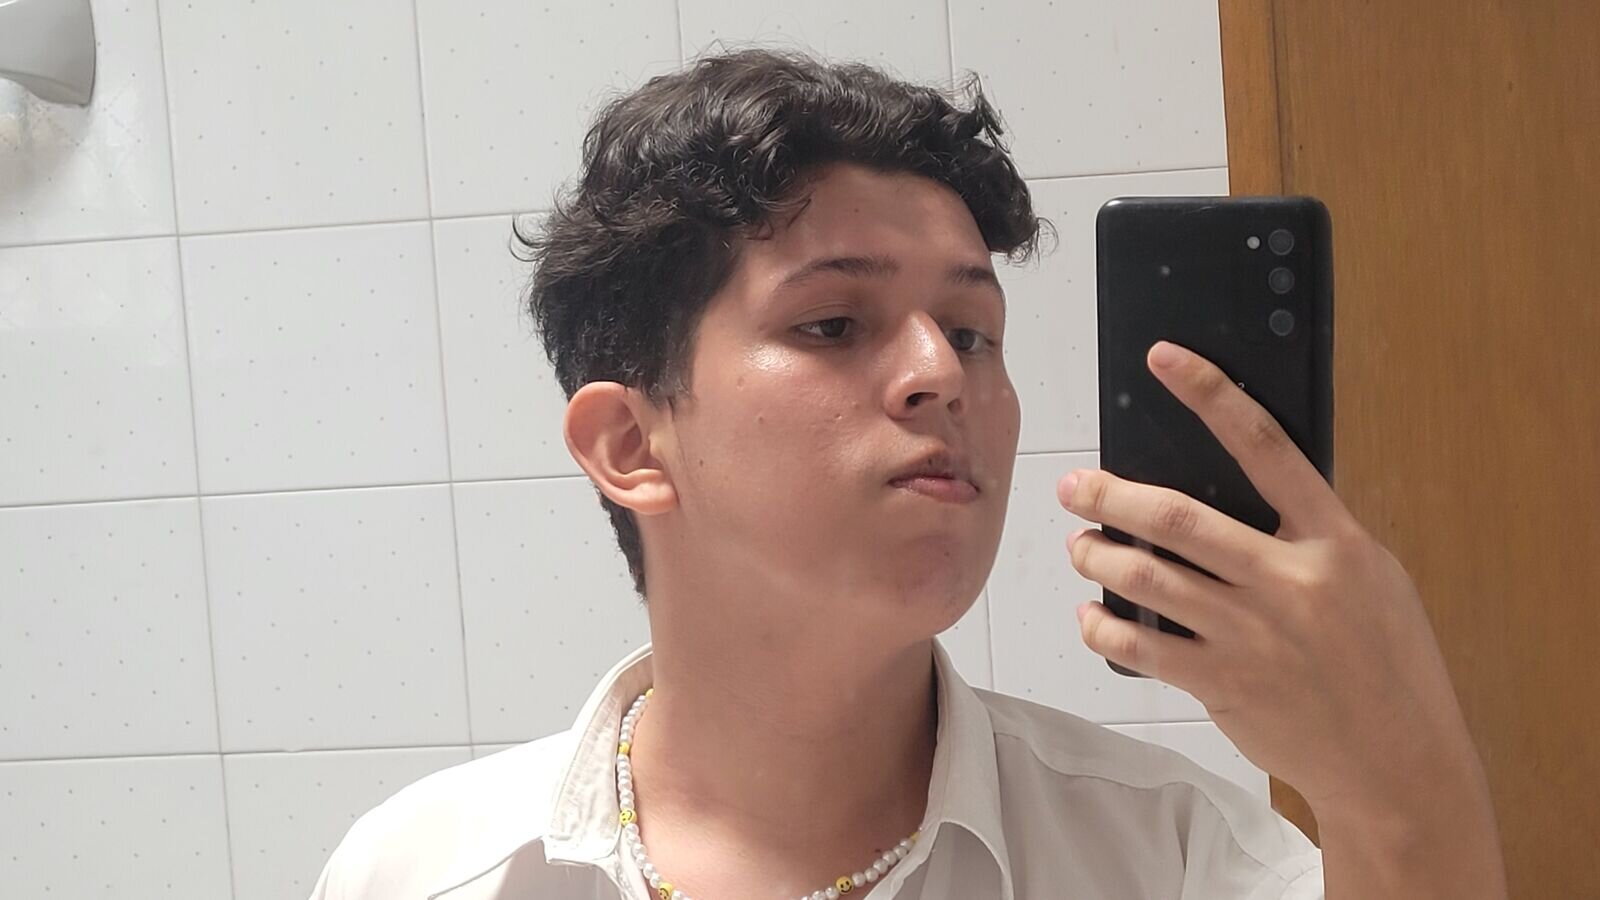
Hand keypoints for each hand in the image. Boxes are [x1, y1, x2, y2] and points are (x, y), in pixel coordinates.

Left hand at [1059, 340, 1480, 812]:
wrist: (1399, 762)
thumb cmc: (1387, 661)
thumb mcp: (1371, 579)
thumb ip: (1310, 535)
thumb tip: (1239, 495)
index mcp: (1333, 541)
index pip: (1266, 447)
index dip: (1211, 395)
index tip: (1165, 359)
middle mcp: (1289, 580)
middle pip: (1177, 519)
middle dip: (1110, 496)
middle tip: (1073, 487)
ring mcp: (1252, 635)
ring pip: (1146, 578)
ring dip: (1096, 557)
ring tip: (1080, 548)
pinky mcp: (1223, 684)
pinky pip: (1140, 645)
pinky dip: (1103, 627)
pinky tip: (1092, 616)